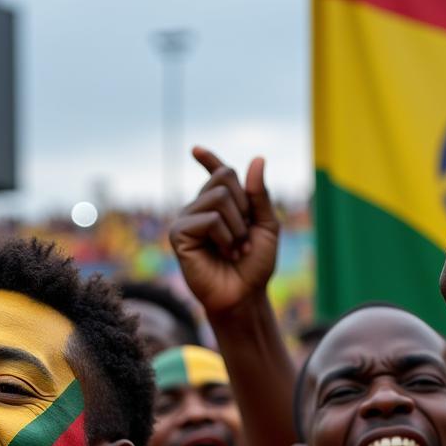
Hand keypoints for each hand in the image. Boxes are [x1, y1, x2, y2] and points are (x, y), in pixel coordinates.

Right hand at [168, 147, 278, 315]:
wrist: (243, 295)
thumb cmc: (254, 265)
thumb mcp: (267, 225)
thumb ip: (260, 194)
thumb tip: (256, 159)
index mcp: (219, 206)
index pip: (215, 175)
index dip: (209, 161)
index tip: (196, 150)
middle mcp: (199, 209)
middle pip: (224, 178)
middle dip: (244, 206)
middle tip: (244, 236)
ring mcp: (186, 220)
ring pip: (218, 197)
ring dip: (236, 225)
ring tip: (235, 248)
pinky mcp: (178, 235)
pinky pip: (209, 219)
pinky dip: (224, 236)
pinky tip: (223, 252)